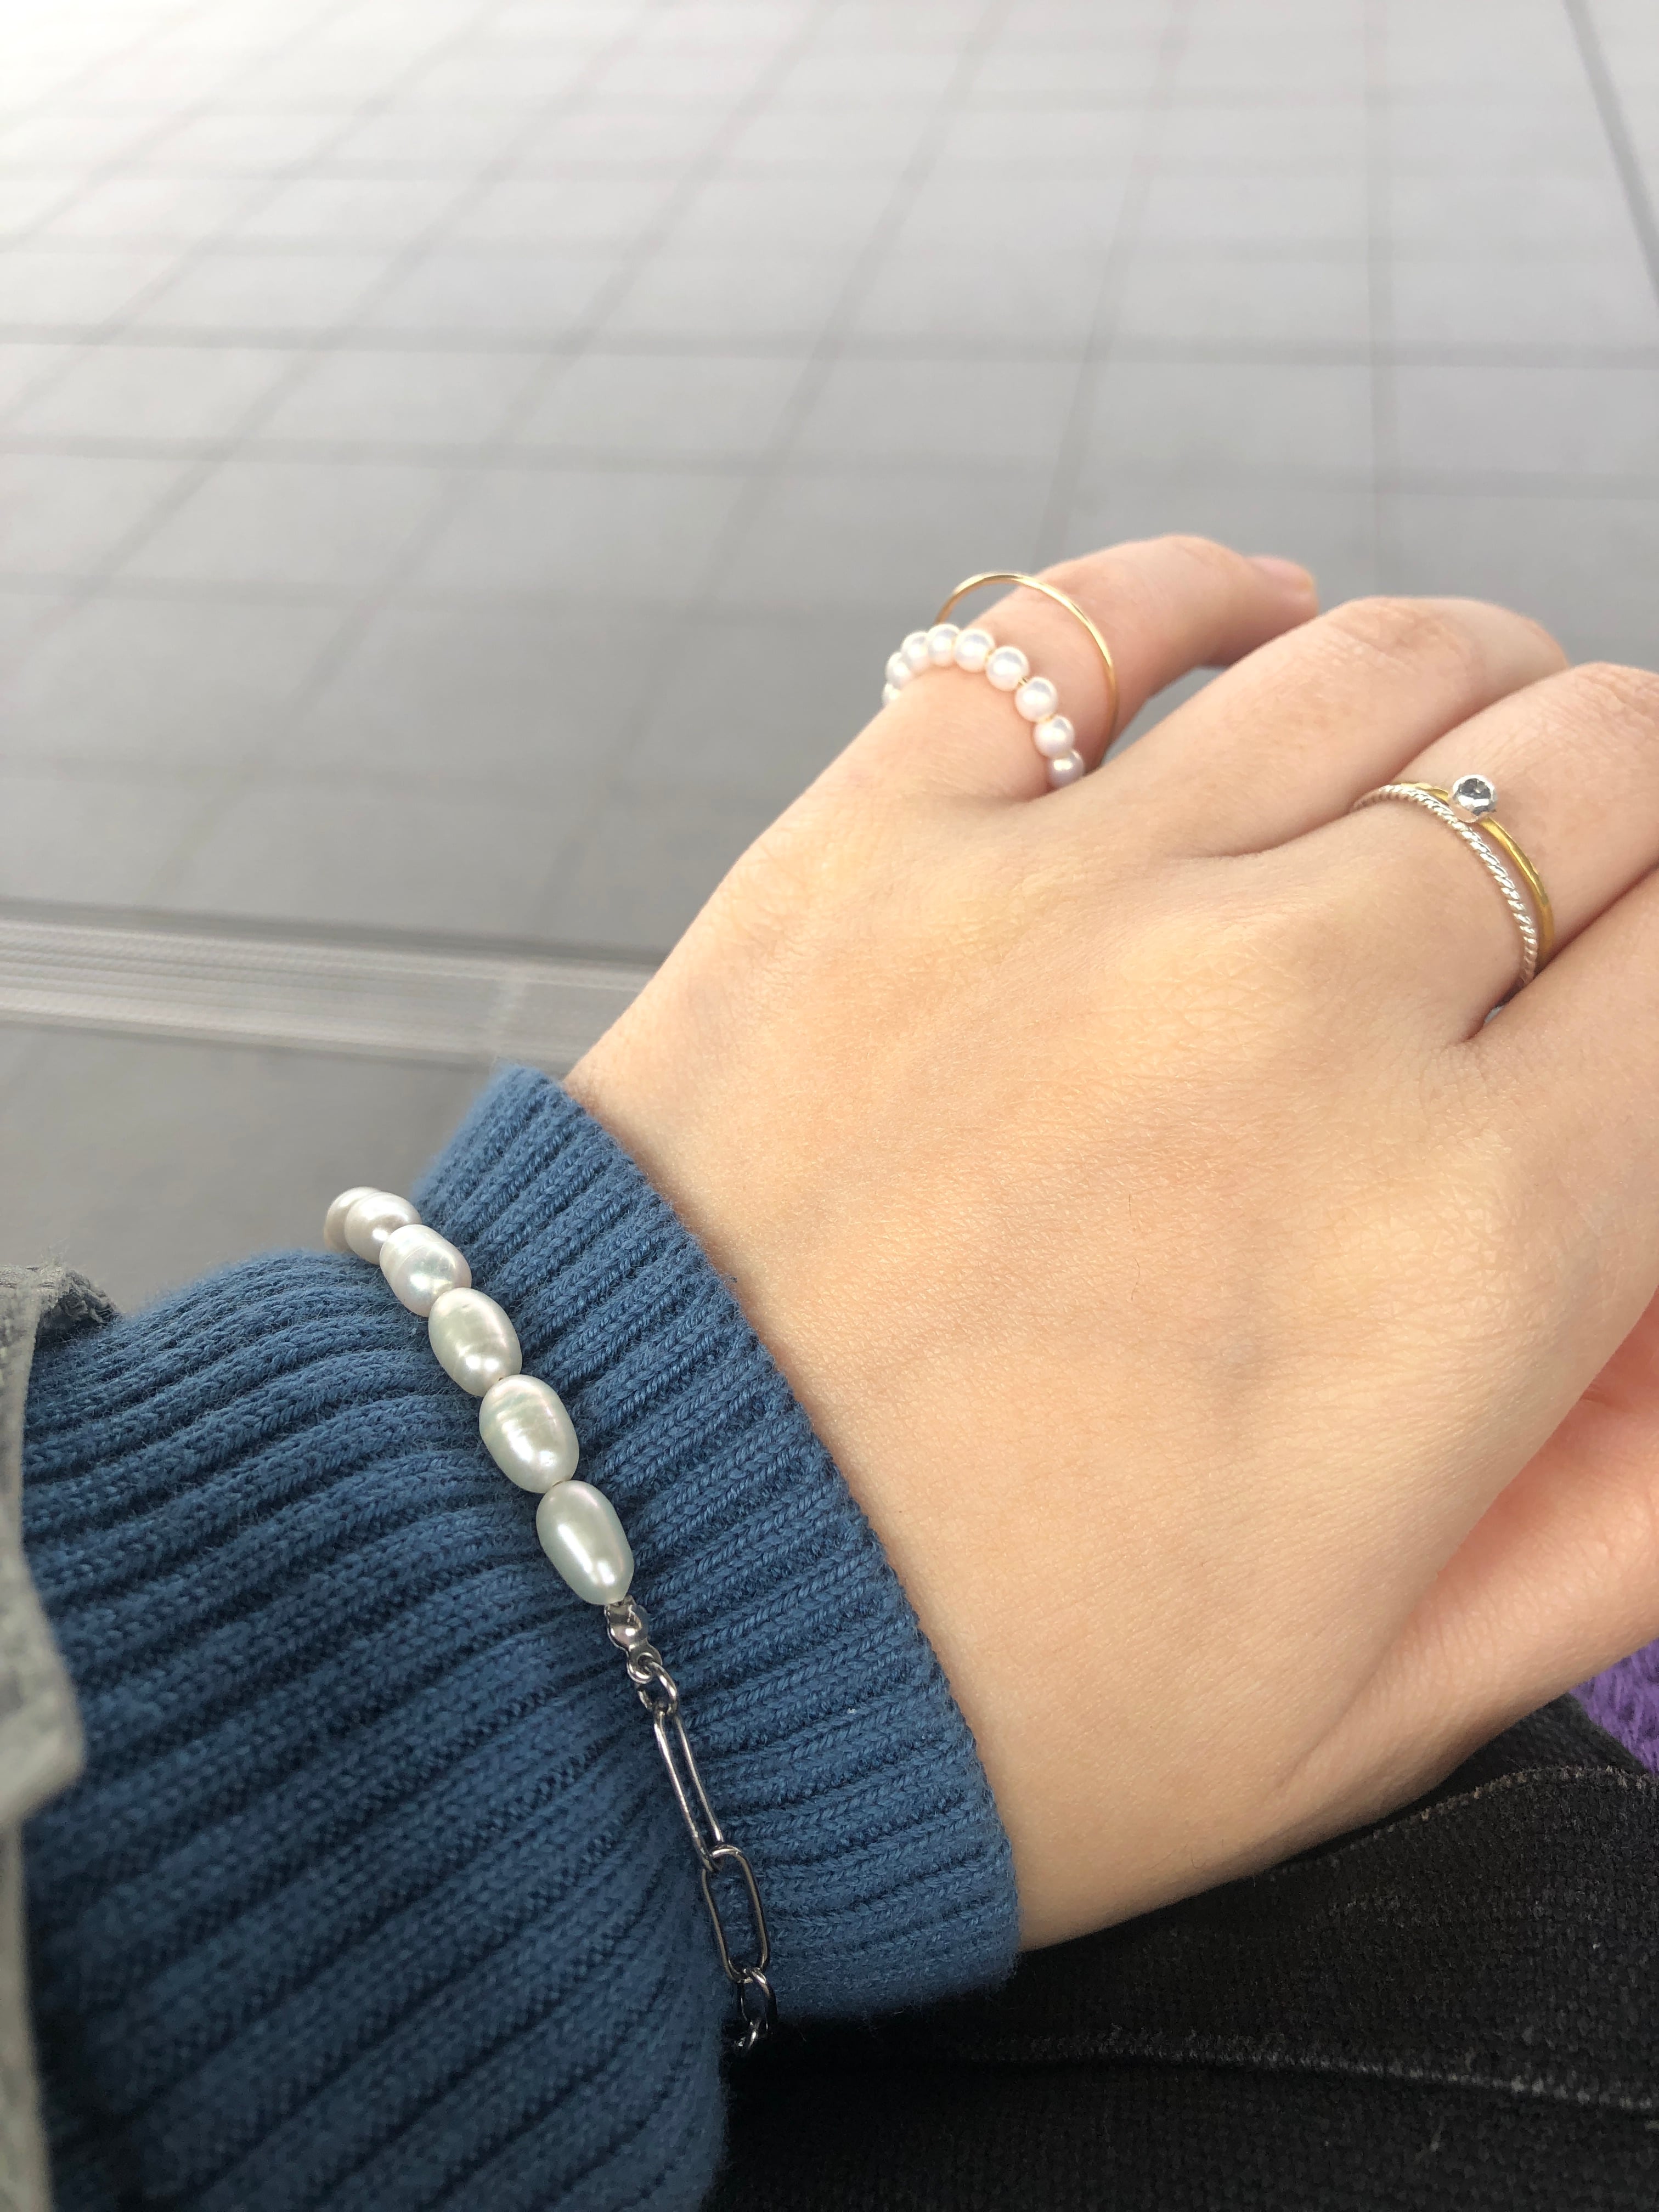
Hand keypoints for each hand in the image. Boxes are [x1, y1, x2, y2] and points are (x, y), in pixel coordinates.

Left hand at [568, 536, 1658, 1947]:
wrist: (623, 1621)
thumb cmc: (979, 1694)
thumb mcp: (1377, 1699)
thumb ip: (1625, 1500)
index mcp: (1461, 1237)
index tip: (1652, 994)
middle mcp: (1298, 1014)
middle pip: (1596, 765)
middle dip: (1640, 813)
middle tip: (1602, 878)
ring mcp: (1075, 895)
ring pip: (1388, 660)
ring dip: (1482, 684)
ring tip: (1477, 746)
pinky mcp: (881, 839)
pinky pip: (1085, 620)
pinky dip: (1210, 593)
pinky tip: (1262, 623)